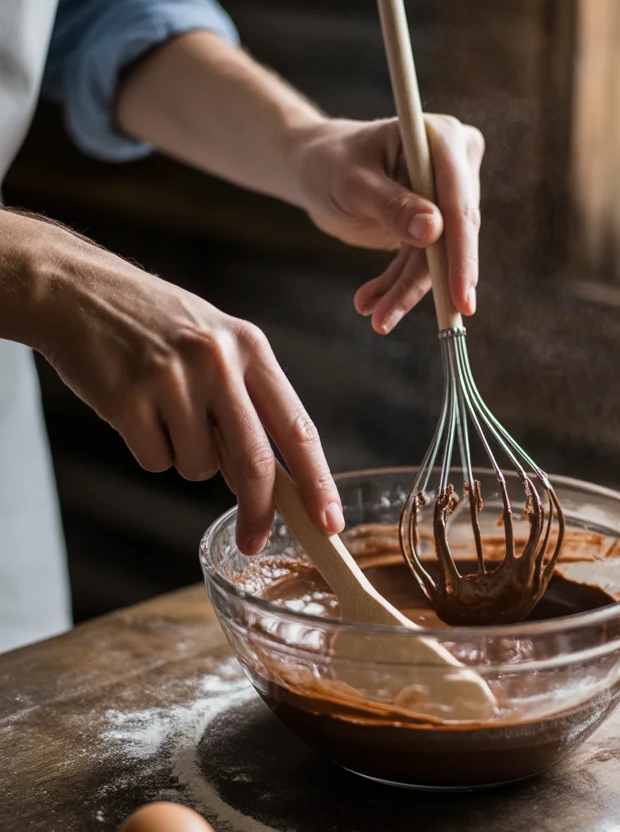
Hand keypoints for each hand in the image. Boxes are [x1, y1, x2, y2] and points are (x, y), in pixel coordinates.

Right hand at [31, 223, 340, 553]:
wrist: (77, 291)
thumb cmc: (155, 325)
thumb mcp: (216, 345)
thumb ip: (245, 403)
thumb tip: (267, 480)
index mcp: (251, 348)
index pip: (297, 427)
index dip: (317, 481)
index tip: (329, 522)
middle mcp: (218, 361)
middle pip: (255, 461)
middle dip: (258, 510)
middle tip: (252, 540)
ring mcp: (173, 380)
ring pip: (198, 467)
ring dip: (185, 457)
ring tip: (162, 410)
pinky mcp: (129, 399)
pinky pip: (155, 460)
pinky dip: (149, 450)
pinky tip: (135, 409)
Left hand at [291, 115, 484, 333]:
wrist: (315, 168)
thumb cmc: (328, 162)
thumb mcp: (351, 182)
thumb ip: (391, 205)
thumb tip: (434, 231)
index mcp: (443, 138)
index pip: (459, 202)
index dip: (460, 252)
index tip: (459, 296)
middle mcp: (456, 165)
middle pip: (454, 235)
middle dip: (425, 282)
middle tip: (394, 317)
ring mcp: (447, 197)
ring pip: (438, 258)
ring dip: (405, 292)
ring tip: (375, 316)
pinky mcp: (435, 225)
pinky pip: (424, 264)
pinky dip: (397, 287)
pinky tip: (370, 303)